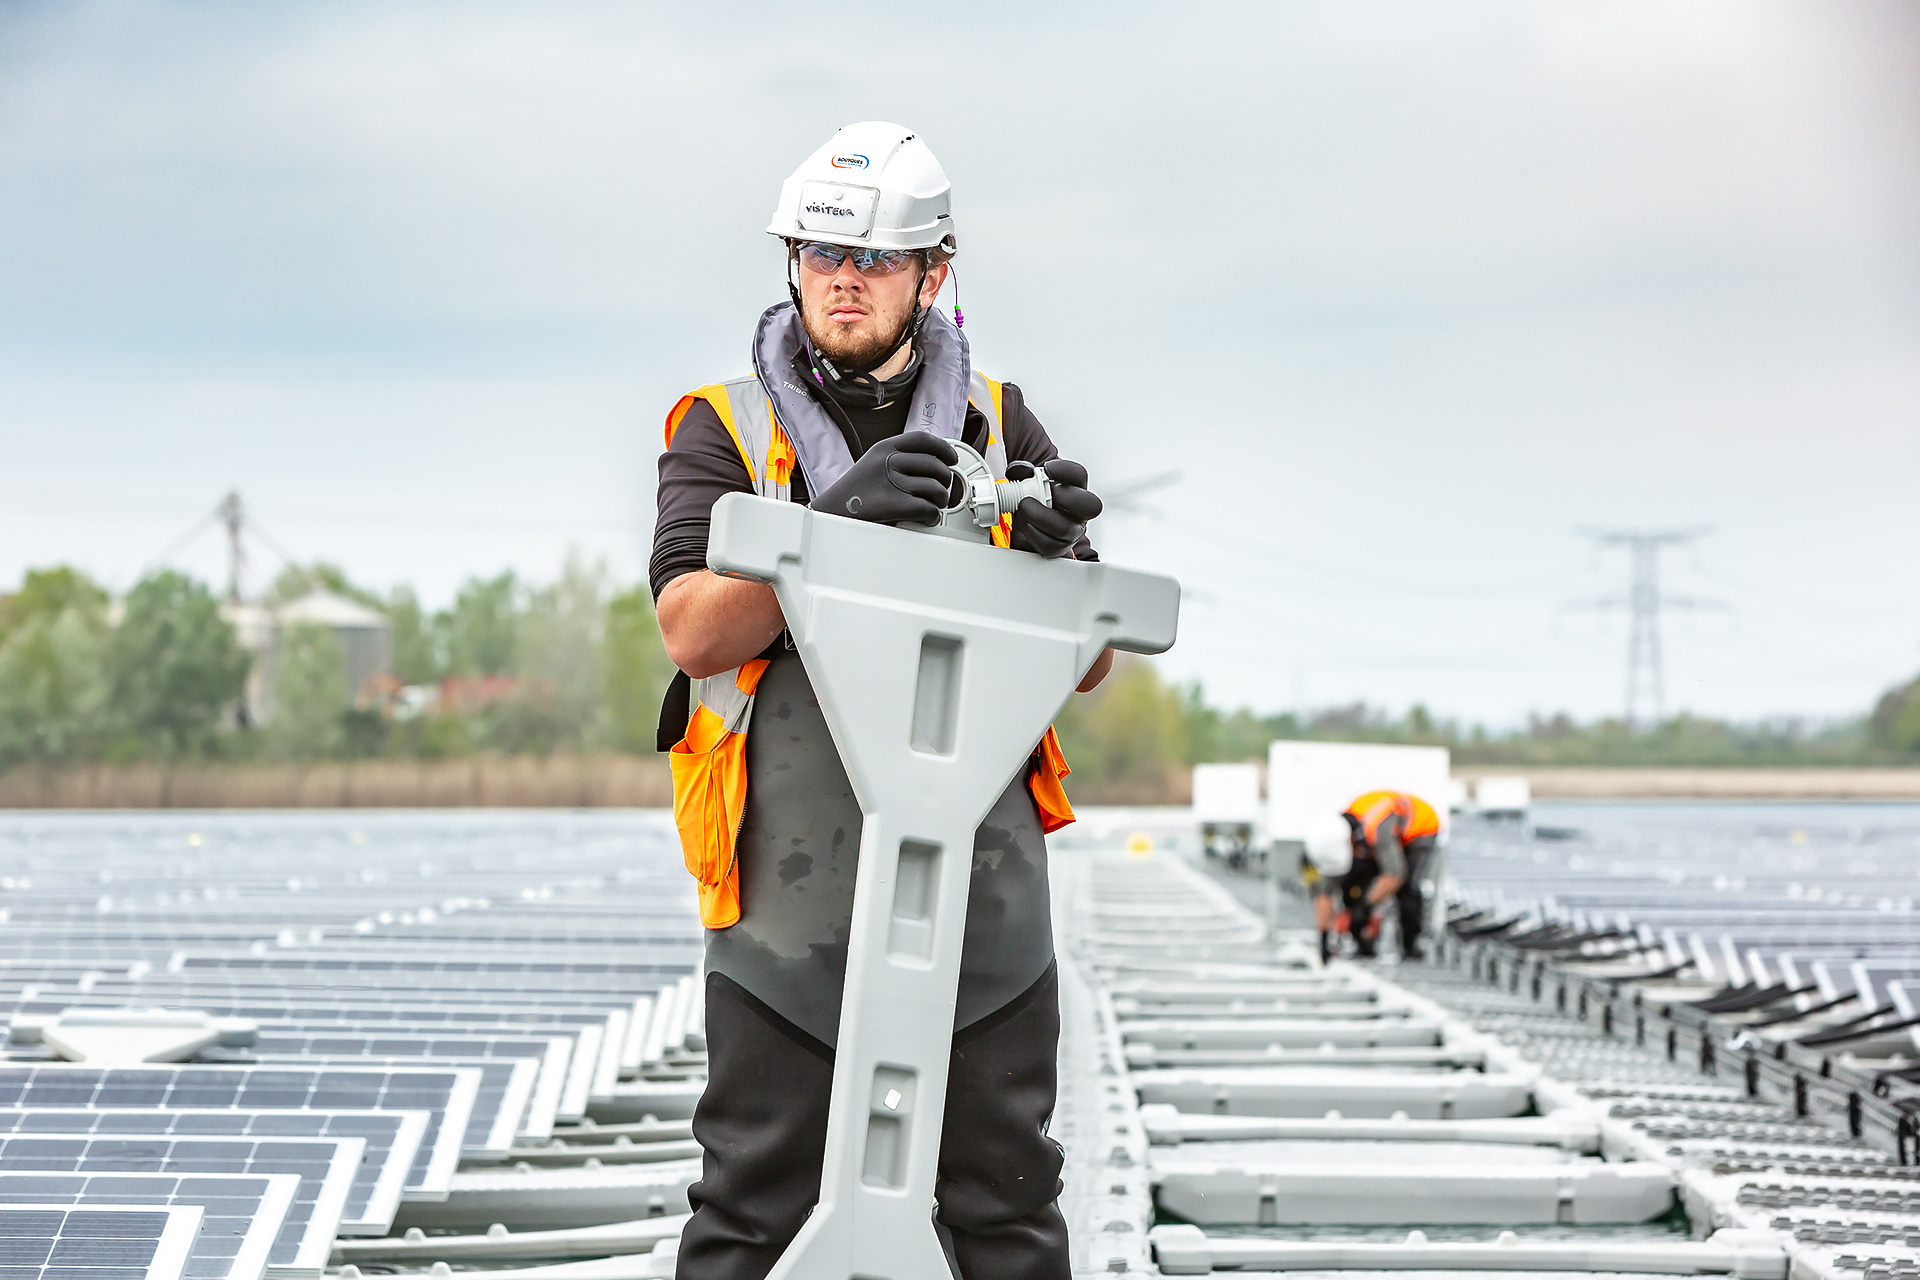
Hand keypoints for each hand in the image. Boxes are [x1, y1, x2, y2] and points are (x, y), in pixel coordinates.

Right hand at [811, 431, 960, 525]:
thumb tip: (933, 463)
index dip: (944, 449)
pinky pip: (928, 509)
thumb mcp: (873, 463)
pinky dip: (932, 516)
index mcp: (884, 447)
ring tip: (934, 505)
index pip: (923, 439)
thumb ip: (898, 459)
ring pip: (936, 489)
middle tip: (942, 490)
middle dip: (945, 481)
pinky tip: (926, 518)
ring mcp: (891, 482)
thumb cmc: (853, 493)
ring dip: (940, 500)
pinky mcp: (894, 505)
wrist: (830, 512)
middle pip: (935, 466)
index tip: (952, 458)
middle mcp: (888, 461)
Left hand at [1008, 459, 1100, 557]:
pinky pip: (1050, 546)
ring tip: (1023, 508)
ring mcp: (1072, 531)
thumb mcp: (1026, 479)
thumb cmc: (1033, 498)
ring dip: (1040, 517)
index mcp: (1075, 488)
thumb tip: (1020, 470)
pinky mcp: (1058, 548)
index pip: (1080, 475)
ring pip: (1067, 529)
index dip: (1065, 471)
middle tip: (1040, 493)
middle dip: (1063, 498)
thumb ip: (1023, 471)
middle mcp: (1080, 511)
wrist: (1027, 522)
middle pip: (1090, 505)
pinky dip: (1032, 534)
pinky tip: (1024, 523)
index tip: (1047, 469)